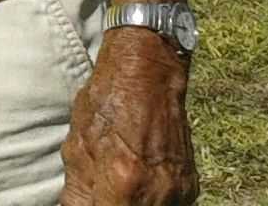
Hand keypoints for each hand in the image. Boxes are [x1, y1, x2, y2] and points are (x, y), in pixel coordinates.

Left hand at [61, 29, 197, 203]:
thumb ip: (77, 191)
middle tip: (102, 192)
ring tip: (117, 186)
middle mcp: (156, 192)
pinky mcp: (190, 186)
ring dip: (129, 203)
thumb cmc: (107, 104)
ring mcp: (177, 191)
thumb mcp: (78, 147)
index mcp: (123, 181)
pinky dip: (148, 200)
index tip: (92, 200)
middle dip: (110, 204)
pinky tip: (136, 182)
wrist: (148, 75)